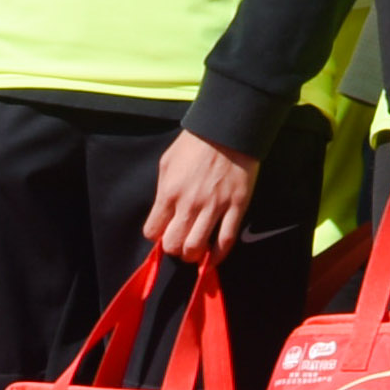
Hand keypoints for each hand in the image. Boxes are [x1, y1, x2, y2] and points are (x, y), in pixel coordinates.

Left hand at [141, 128, 260, 258]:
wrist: (228, 131)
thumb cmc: (194, 144)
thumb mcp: (167, 163)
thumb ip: (163, 190)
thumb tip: (164, 211)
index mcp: (169, 193)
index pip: (153, 231)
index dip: (157, 235)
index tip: (164, 231)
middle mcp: (189, 204)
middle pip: (174, 244)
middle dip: (174, 249)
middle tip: (180, 243)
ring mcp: (215, 206)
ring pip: (198, 247)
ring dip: (194, 254)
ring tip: (196, 251)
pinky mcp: (237, 206)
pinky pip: (227, 239)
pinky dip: (219, 255)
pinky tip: (215, 258)